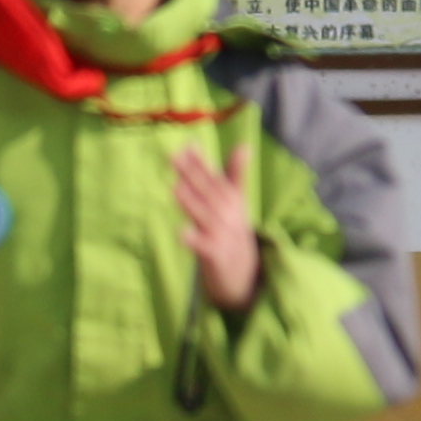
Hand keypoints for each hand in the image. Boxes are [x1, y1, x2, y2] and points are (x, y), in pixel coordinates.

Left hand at [167, 152, 263, 315]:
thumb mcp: (236, 205)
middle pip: (209, 192)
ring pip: (205, 216)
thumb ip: (234, 176)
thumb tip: (244, 146)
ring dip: (191, 202)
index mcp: (233, 201)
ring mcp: (224, 236)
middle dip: (192, 174)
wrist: (245, 276)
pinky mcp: (217, 257)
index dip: (202, 162)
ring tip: (176, 188)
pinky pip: (204, 247)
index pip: (216, 177)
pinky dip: (194, 240)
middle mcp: (230, 215)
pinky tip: (182, 233)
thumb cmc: (233, 233)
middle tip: (175, 157)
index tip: (188, 145)